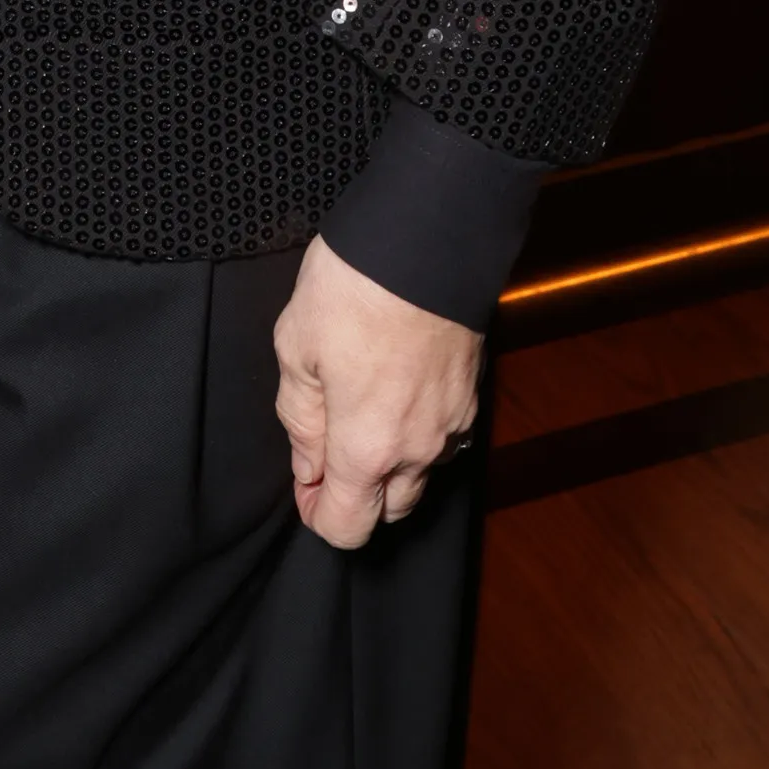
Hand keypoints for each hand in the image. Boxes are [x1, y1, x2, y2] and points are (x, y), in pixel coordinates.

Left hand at [273, 234, 481, 549]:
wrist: (427, 242)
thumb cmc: (354, 290)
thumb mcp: (297, 348)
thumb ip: (301, 419)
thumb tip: (307, 466)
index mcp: (367, 447)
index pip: (348, 527)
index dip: (318, 516)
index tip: (304, 486)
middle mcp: (417, 450)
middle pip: (389, 512)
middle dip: (356, 494)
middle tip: (327, 447)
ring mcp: (451, 426)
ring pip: (419, 477)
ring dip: (390, 466)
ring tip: (361, 411)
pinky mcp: (471, 398)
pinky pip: (443, 441)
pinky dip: (418, 435)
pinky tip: (396, 393)